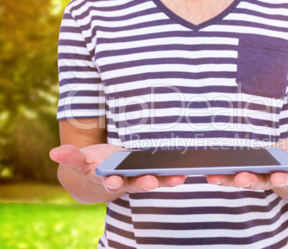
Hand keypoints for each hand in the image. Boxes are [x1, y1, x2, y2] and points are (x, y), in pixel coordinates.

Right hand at [49, 144, 186, 194]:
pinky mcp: (147, 172)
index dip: (111, 181)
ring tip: (179, 177)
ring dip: (165, 180)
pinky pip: (161, 173)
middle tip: (150, 182)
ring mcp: (137, 177)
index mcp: (105, 178)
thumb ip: (70, 157)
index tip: (113, 181)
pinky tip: (185, 171)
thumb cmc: (91, 166)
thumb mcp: (79, 162)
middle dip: (141, 183)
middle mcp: (123, 180)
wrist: (102, 175)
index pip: (108, 180)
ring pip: (151, 180)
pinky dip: (171, 174)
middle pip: (133, 183)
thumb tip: (53, 153)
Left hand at [206, 137, 287, 192]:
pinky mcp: (244, 169)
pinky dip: (220, 173)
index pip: (286, 177)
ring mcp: (256, 175)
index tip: (280, 178)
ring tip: (211, 176)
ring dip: (227, 179)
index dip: (283, 178)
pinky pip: (230, 173)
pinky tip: (206, 170)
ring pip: (240, 179)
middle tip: (240, 178)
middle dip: (250, 181)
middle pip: (259, 181)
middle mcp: (270, 178)